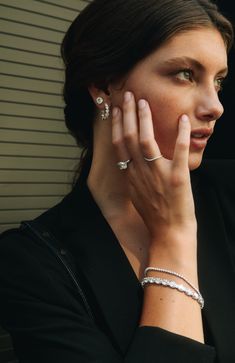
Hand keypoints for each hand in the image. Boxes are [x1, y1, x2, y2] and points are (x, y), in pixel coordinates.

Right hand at [112, 91, 196, 245]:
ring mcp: (158, 175)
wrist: (169, 235)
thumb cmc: (154, 216)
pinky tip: (182, 119)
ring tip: (144, 101)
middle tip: (128, 95)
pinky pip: (179, 152)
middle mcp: (140, 172)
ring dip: (144, 119)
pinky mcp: (178, 179)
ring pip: (146, 141)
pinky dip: (181, 134)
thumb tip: (132, 161)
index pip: (119, 144)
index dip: (118, 124)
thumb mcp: (137, 194)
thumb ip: (134, 175)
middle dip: (127, 114)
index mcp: (131, 175)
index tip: (118, 109)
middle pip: (129, 137)